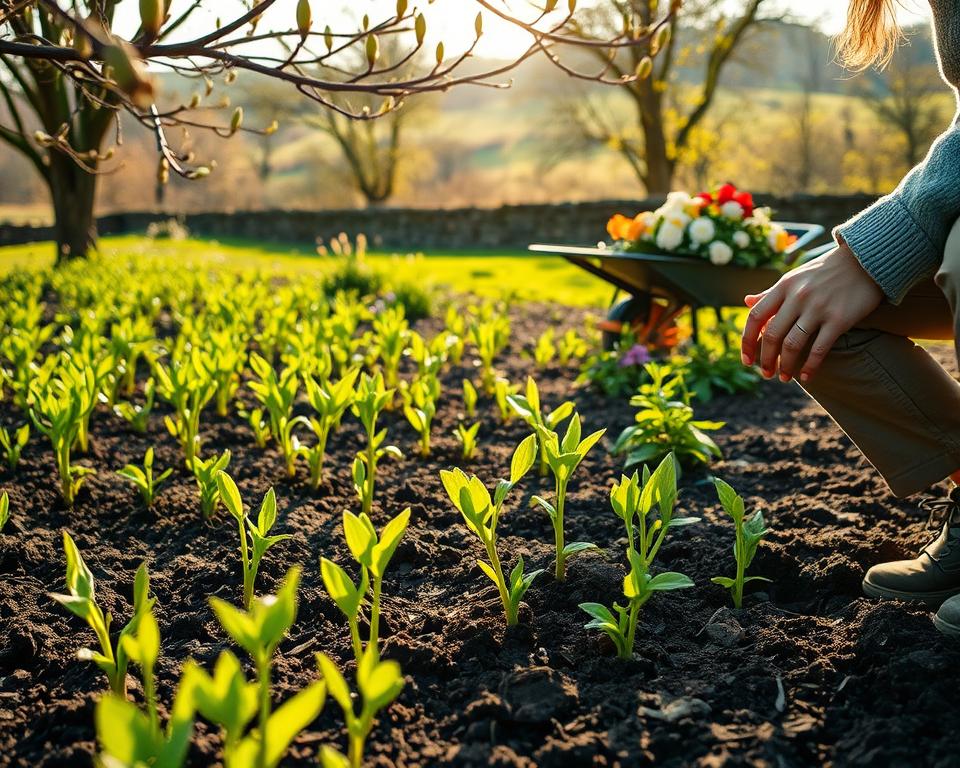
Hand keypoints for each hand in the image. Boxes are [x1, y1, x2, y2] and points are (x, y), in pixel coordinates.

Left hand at [740, 243, 882, 382]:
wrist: (865, 261)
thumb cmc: (825, 271)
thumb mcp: (795, 277)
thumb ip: (772, 292)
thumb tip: (747, 302)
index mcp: (783, 286)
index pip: (755, 317)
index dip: (747, 341)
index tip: (746, 360)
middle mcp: (797, 297)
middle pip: (772, 335)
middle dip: (766, 359)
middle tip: (766, 374)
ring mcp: (818, 308)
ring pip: (792, 344)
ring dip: (786, 366)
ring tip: (784, 377)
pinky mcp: (839, 319)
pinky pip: (819, 348)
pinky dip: (810, 365)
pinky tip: (807, 376)